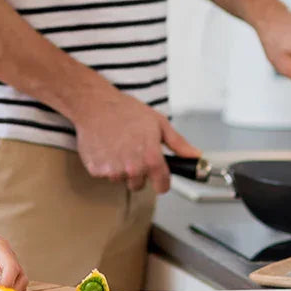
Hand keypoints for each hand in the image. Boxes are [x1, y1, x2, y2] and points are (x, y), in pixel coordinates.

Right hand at [72, 81, 200, 193]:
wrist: (95, 105)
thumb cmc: (126, 111)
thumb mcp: (159, 123)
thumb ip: (179, 144)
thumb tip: (195, 156)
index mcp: (151, 158)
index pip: (162, 186)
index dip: (162, 181)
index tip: (159, 177)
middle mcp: (133, 168)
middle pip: (140, 184)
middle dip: (139, 171)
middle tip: (133, 149)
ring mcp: (113, 171)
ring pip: (121, 179)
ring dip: (121, 168)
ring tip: (118, 145)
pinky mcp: (96, 170)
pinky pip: (105, 174)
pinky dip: (106, 164)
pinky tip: (106, 147)